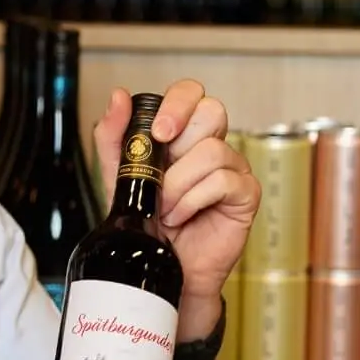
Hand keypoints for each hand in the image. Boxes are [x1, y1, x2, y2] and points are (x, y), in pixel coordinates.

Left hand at [94, 81, 259, 305]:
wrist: (163, 265)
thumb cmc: (148, 222)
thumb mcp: (120, 177)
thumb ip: (114, 137)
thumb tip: (119, 97)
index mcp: (185, 135)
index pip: (192, 94)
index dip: (177, 104)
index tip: (157, 131)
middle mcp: (213, 145)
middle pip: (212, 111)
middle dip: (179, 139)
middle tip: (158, 168)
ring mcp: (233, 169)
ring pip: (211, 151)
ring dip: (178, 183)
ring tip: (165, 207)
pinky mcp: (245, 194)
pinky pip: (223, 181)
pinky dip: (193, 199)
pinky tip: (181, 215)